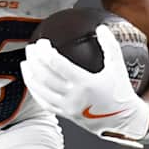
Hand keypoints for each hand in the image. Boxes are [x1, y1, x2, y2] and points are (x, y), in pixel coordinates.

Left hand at [21, 26, 148, 147]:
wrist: (123, 121)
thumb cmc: (120, 93)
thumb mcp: (117, 67)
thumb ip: (110, 46)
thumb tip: (102, 28)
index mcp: (85, 83)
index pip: (57, 64)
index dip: (45, 52)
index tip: (42, 42)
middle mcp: (73, 96)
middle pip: (45, 76)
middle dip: (34, 60)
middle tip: (30, 48)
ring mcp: (67, 107)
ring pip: (41, 90)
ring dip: (30, 75)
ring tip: (25, 63)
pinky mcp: (65, 114)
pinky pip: (44, 103)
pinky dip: (35, 91)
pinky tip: (31, 82)